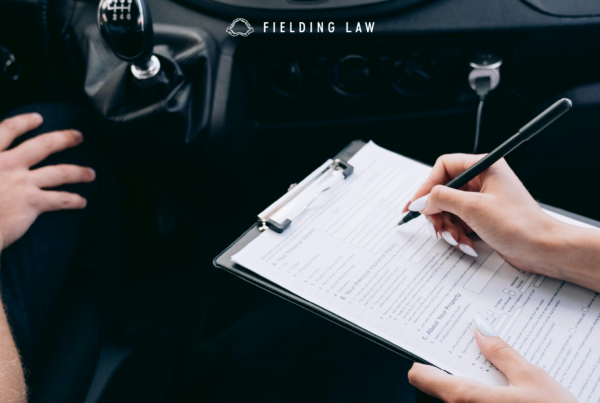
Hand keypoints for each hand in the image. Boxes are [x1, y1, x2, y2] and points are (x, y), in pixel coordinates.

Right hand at [0, 113, 94, 248]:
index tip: (38, 118)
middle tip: (78, 136)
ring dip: (78, 172)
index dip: (25, 122)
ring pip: (59, 172)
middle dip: (64, 139)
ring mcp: (21, 183)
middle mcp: (7, 164)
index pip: (8, 130)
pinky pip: (60, 199)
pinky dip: (74, 200)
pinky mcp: (32, 203)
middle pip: (42, 146)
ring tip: (91, 174)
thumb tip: (2, 156)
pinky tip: (83, 202)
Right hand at [403, 154, 560, 272]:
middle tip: (436, 227)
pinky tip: (467, 244)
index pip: (443, 167)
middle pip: (443, 191)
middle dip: (438, 212)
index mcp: (484, 167)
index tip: (416, 204)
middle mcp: (483, 180)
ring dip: (448, 227)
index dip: (427, 186)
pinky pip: (459, 222)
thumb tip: (420, 201)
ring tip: (455, 239)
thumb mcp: (472, 208)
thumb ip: (440, 199)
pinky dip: (458, 234)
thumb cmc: (519, 224)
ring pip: (449, 209)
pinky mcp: (484, 217)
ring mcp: (483, 199)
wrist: (543, 249)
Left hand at [408, 330, 576, 402]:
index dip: (421, 358)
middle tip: (467, 344)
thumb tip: (481, 330)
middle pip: (442, 385)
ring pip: (459, 395)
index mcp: (468, 398)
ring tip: (489, 362)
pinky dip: (482, 393)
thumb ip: (502, 353)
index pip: (422, 377)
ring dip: (469, 379)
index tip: (424, 343)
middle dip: (452, 364)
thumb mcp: (531, 377)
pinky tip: (501, 385)